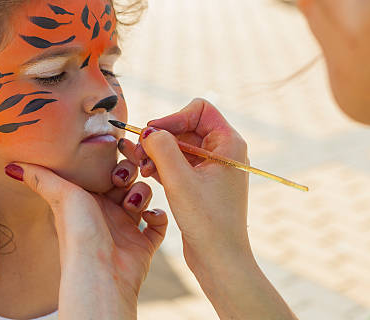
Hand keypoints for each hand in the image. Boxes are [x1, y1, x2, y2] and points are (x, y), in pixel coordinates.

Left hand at [4, 158, 167, 319]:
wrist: (100, 273)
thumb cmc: (78, 234)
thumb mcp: (60, 195)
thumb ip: (39, 177)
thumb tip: (9, 165)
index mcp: (87, 199)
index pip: (104, 171)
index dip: (113, 161)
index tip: (118, 153)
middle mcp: (106, 211)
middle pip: (126, 180)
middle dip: (130, 175)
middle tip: (124, 180)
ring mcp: (126, 227)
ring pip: (143, 197)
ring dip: (143, 194)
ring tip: (134, 203)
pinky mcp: (144, 243)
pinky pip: (158, 223)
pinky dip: (159, 216)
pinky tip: (149, 215)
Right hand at [123, 98, 249, 266]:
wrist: (220, 260)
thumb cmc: (207, 222)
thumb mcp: (180, 180)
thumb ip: (163, 148)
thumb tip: (149, 130)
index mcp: (229, 144)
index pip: (199, 109)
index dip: (173, 117)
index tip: (154, 135)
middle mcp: (224, 152)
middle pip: (186, 126)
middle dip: (162, 137)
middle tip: (140, 153)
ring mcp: (213, 168)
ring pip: (179, 145)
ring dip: (159, 152)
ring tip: (143, 167)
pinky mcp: (202, 183)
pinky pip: (179, 162)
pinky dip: (163, 165)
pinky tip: (149, 175)